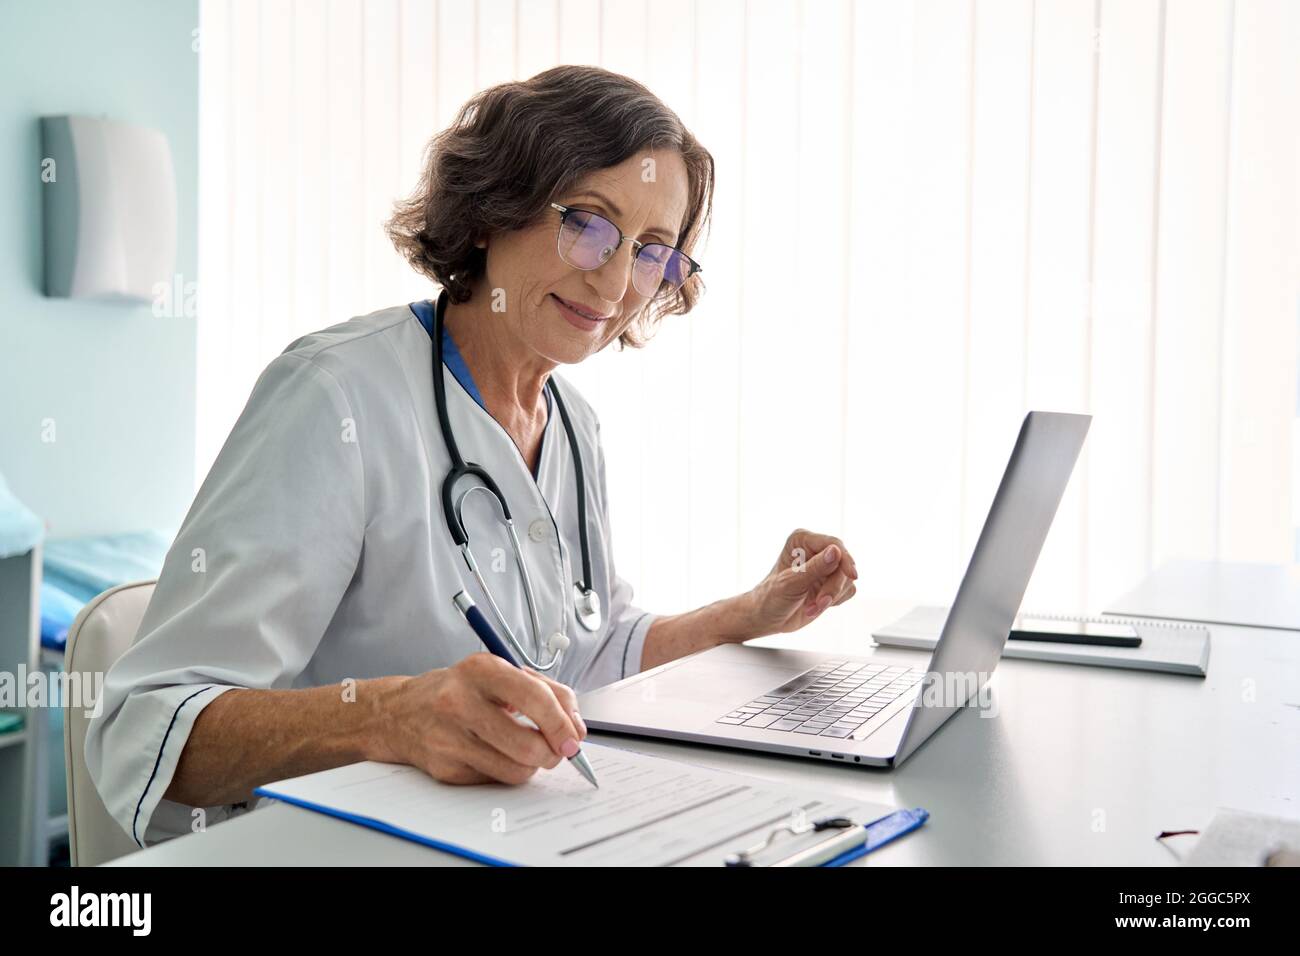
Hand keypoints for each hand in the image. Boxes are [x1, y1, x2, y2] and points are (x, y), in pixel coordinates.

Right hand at [381, 654, 588, 784]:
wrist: (398, 712)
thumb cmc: (459, 690)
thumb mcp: (499, 674)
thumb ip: (545, 691)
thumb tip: (575, 727)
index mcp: (481, 670)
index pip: (535, 698)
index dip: (562, 723)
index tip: (574, 737)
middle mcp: (461, 702)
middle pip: (527, 744)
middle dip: (553, 753)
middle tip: (557, 750)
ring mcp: (449, 738)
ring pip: (515, 769)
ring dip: (533, 765)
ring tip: (527, 750)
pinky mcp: (444, 768)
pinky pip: (496, 780)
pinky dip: (507, 771)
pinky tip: (496, 754)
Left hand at [745, 528, 858, 635]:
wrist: (766, 619)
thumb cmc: (771, 597)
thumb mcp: (792, 583)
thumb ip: (815, 568)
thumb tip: (836, 552)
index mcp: (802, 540)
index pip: (833, 544)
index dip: (845, 559)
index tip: (852, 575)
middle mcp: (816, 550)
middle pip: (843, 564)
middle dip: (832, 587)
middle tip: (820, 603)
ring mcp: (825, 567)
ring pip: (847, 579)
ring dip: (831, 597)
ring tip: (812, 608)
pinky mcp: (831, 583)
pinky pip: (847, 590)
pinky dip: (834, 602)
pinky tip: (816, 606)